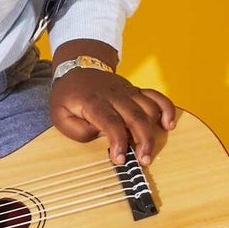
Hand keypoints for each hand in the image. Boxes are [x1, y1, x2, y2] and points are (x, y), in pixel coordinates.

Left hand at [50, 71, 176, 165]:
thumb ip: (77, 130)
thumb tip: (100, 137)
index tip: (119, 159)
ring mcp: (127, 91)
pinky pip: (156, 96)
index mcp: (93, 101)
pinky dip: (166, 109)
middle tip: (143, 160)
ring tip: (148, 152)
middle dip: (143, 140)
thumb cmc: (68, 95)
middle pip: (135, 116)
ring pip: (149, 108)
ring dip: (153, 131)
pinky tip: (168, 125)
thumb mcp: (60, 115)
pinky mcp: (135, 90)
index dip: (118, 141)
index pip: (110, 121)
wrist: (77, 67)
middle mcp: (114, 95)